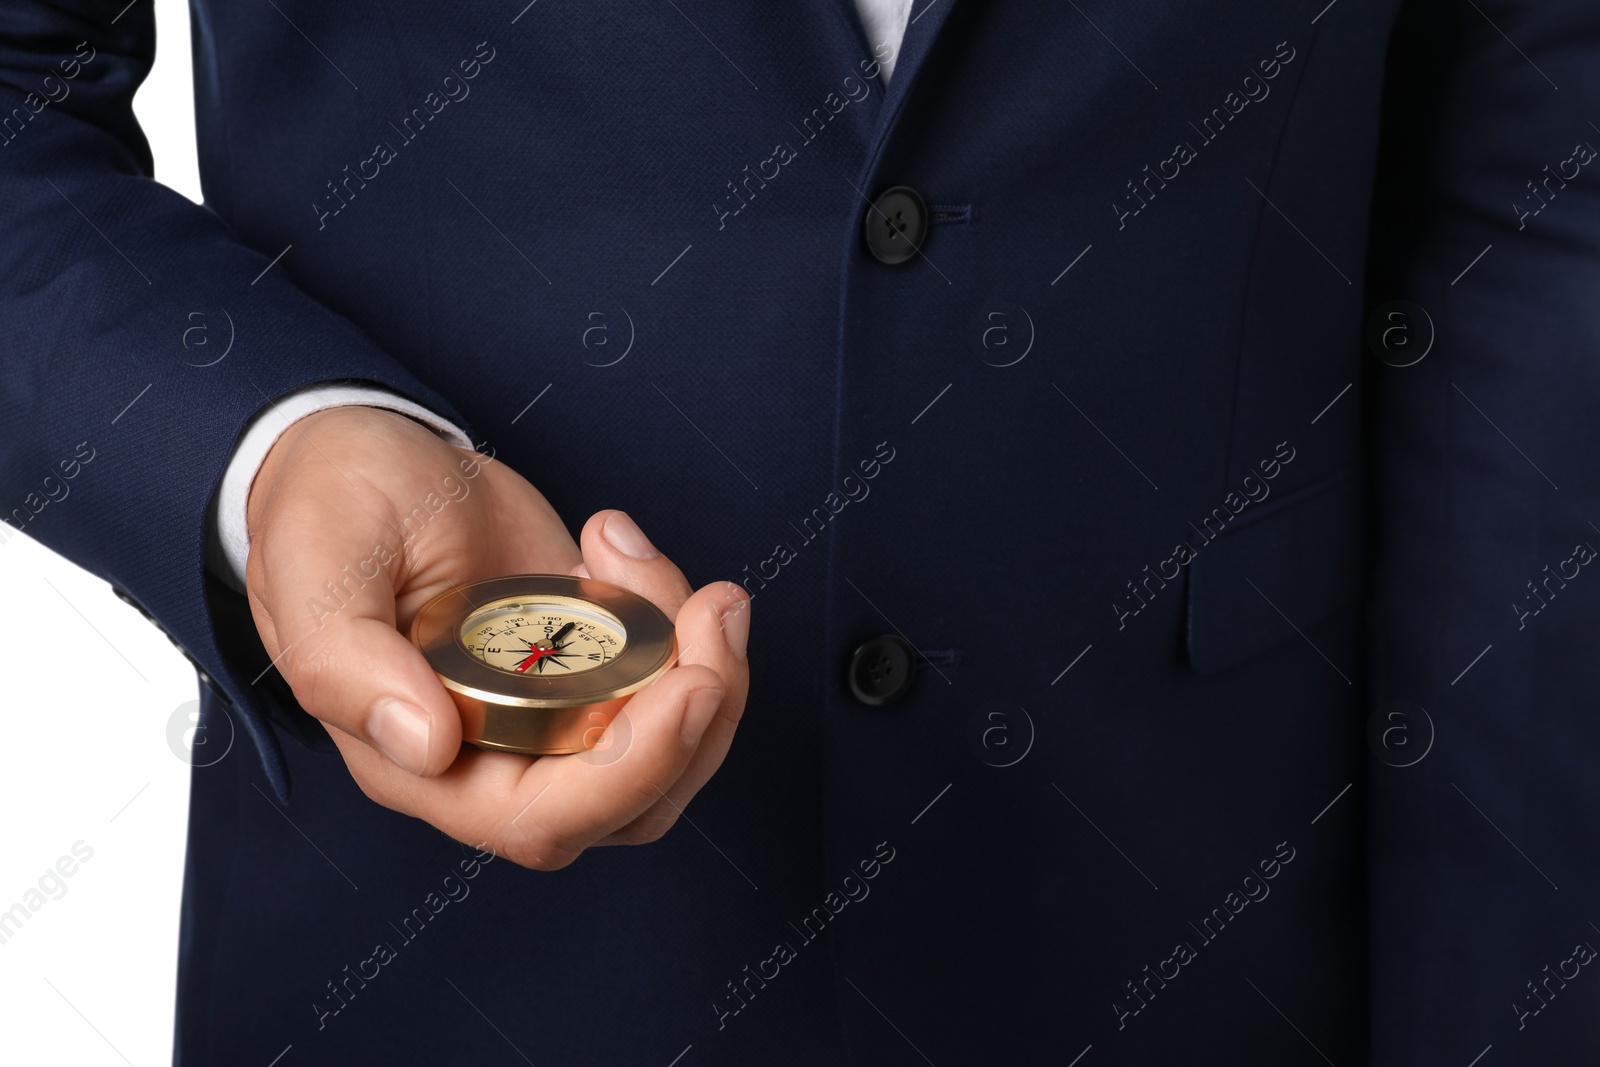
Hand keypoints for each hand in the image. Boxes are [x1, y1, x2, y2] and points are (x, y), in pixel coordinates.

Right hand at [243, 406, 750, 867]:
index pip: (544, 817)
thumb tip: (423, 743)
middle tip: (714, 607)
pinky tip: (617, 544)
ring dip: (707, 664)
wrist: (365, 456)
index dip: (632, 768)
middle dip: (700, 715)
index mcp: (420, 764)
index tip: (688, 684)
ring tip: (652, 559)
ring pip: (670, 748)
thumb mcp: (316, 569)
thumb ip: (343, 661)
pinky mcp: (592, 659)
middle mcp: (495, 758)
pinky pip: (667, 676)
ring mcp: (554, 710)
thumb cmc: (325, 514)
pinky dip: (677, 616)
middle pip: (634, 799)